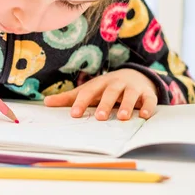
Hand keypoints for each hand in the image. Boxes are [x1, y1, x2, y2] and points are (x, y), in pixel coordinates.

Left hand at [43, 69, 157, 120]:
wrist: (135, 76)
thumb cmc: (106, 87)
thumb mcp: (89, 90)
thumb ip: (69, 98)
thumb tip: (46, 103)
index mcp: (100, 84)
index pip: (88, 92)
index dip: (81, 102)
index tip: (74, 114)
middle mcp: (116, 84)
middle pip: (110, 92)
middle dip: (105, 104)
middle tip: (101, 117)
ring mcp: (132, 88)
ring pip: (130, 95)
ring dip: (127, 106)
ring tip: (123, 118)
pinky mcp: (147, 94)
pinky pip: (148, 100)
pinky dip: (148, 107)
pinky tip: (145, 116)